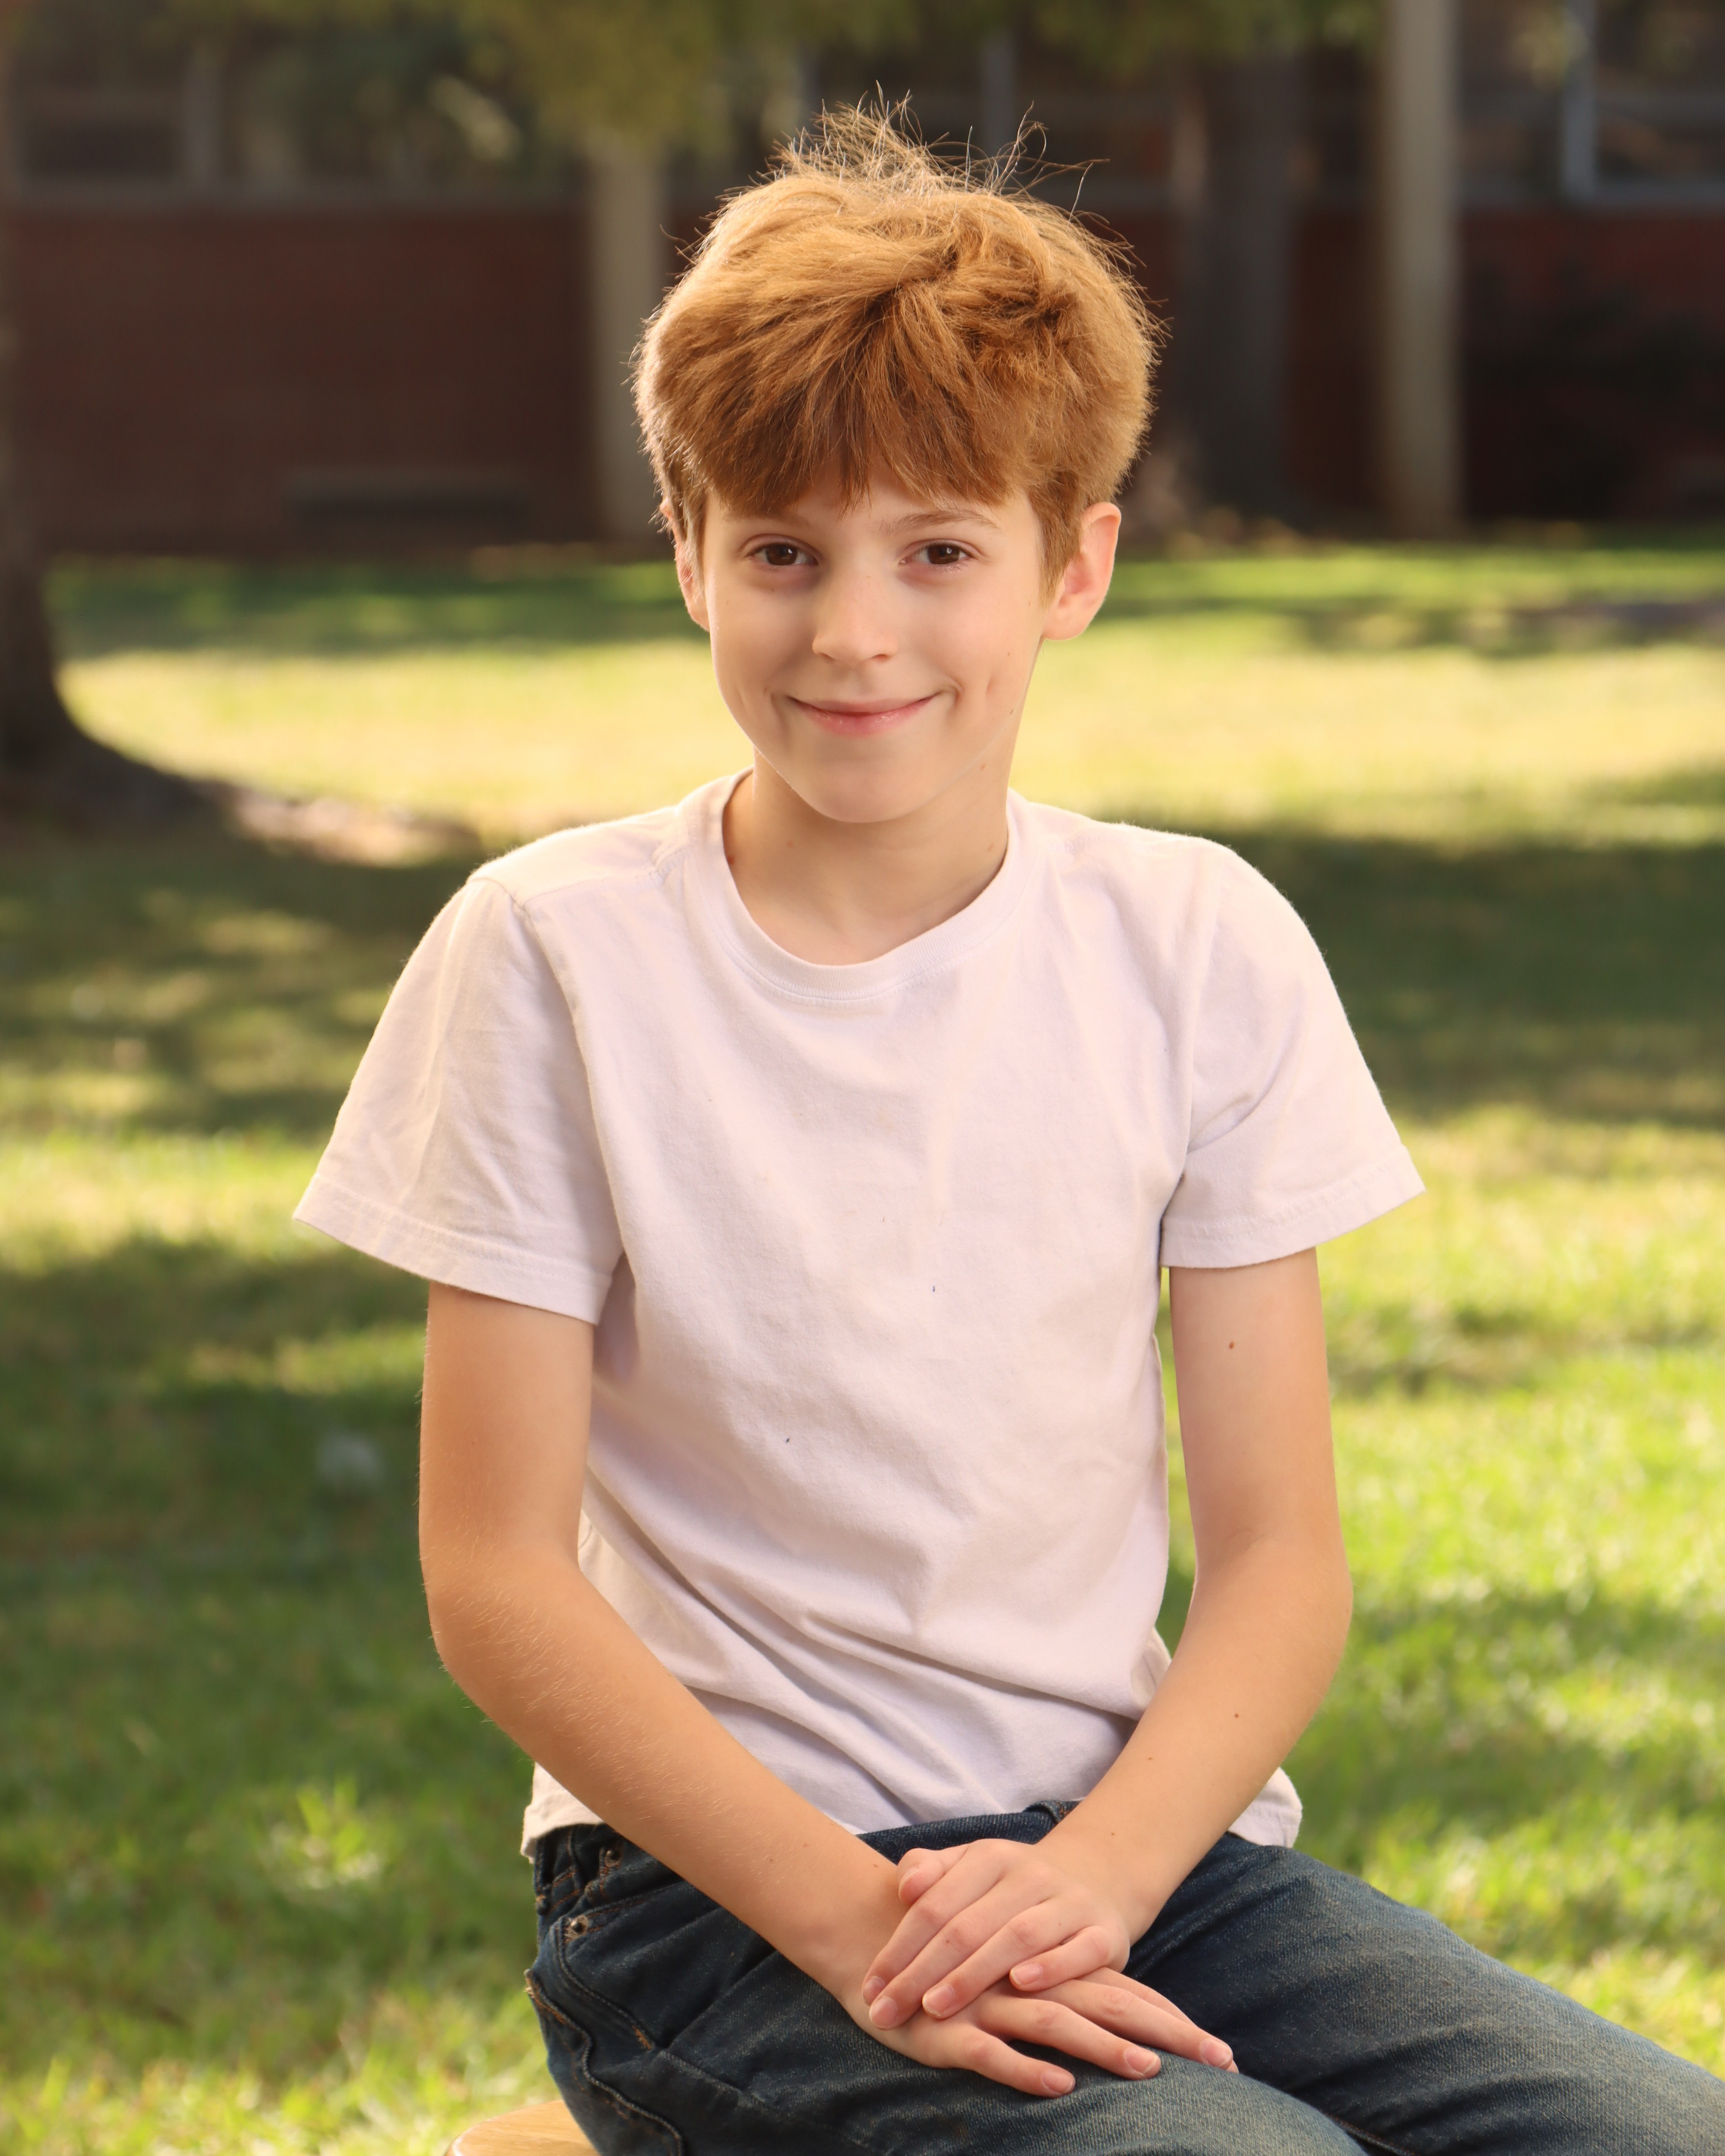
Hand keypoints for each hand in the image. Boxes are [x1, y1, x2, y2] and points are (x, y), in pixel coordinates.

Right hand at [852, 1963, 1236, 2098]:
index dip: (1169, 2019)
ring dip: (1104, 2048)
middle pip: (1106, 2005)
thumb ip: (1046, 1983)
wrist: (869, 1938)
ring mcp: (989, 2006)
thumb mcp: (1001, 1972)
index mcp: (1046, 1968)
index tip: (1222, 2053)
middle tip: (1221, 2063)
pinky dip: (1025, 2070)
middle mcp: (1026, 1983)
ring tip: (1149, 2072)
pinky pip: (991, 2054)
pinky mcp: (949, 2032)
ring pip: (1056, 2025)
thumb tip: (1095, 2024)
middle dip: (1166, 2035)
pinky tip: (1059, 2085)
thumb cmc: (946, 1963)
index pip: (1120, 1992)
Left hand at [862, 1836, 1216, 2051]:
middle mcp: (1028, 1875)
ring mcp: (1067, 1902)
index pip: (934, 1904)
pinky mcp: (1103, 1933)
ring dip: (973, 1974)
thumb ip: (932, 1872)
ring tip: (935, 2007)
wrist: (1094, 1881)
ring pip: (1016, 1937)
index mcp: (989, 1858)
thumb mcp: (971, 1869)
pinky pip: (1077, 1950)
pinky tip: (1019, 1985)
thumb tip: (903, 1885)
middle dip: (921, 1973)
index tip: (870, 1988)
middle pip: (967, 1925)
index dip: (898, 1947)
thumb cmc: (1011, 1888)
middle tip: (887, 2012)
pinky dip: (1050, 1966)